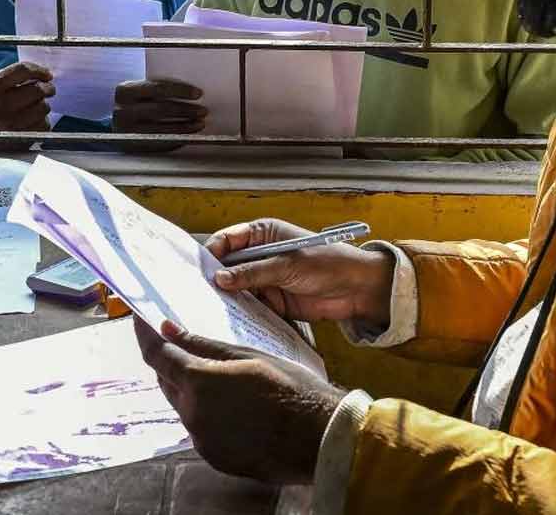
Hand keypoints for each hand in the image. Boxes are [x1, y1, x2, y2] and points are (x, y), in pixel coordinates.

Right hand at [0, 61, 54, 151]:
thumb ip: (12, 77)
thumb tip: (42, 73)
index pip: (22, 71)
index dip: (39, 70)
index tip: (47, 74)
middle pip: (38, 90)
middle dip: (48, 88)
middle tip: (48, 89)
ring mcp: (10, 124)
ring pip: (43, 107)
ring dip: (43, 105)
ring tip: (33, 107)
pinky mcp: (21, 138)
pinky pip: (44, 124)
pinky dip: (42, 121)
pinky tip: (31, 121)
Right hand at [113, 79, 206, 150]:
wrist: (114, 124)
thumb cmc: (134, 104)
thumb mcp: (140, 91)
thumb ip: (159, 89)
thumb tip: (191, 94)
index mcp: (126, 90)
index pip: (158, 88)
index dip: (181, 91)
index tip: (198, 94)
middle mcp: (123, 110)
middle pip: (162, 109)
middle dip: (186, 110)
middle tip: (202, 111)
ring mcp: (127, 130)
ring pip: (162, 128)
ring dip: (185, 126)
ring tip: (198, 123)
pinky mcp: (133, 145)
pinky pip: (159, 143)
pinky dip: (176, 138)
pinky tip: (186, 135)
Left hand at [135, 318, 342, 482]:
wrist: (319, 437)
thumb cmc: (289, 389)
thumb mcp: (246, 356)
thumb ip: (203, 345)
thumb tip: (168, 330)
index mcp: (199, 384)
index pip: (156, 355)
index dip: (144, 334)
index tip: (140, 319)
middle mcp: (193, 415)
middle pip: (167, 381)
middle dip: (168, 359)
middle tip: (178, 340)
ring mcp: (203, 440)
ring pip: (183, 404)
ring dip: (188, 385)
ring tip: (212, 370)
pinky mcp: (215, 456)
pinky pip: (199, 426)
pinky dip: (204, 409)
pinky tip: (228, 400)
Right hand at [207, 219, 393, 328]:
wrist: (357, 289)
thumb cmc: (325, 262)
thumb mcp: (286, 265)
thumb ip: (252, 272)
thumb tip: (220, 279)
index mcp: (262, 234)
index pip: (228, 241)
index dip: (212, 253)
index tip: (198, 270)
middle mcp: (260, 255)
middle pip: (228, 266)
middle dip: (216, 279)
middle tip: (199, 294)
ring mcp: (265, 279)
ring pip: (237, 288)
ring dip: (228, 298)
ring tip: (211, 311)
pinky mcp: (273, 301)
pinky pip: (251, 306)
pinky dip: (243, 313)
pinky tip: (232, 321)